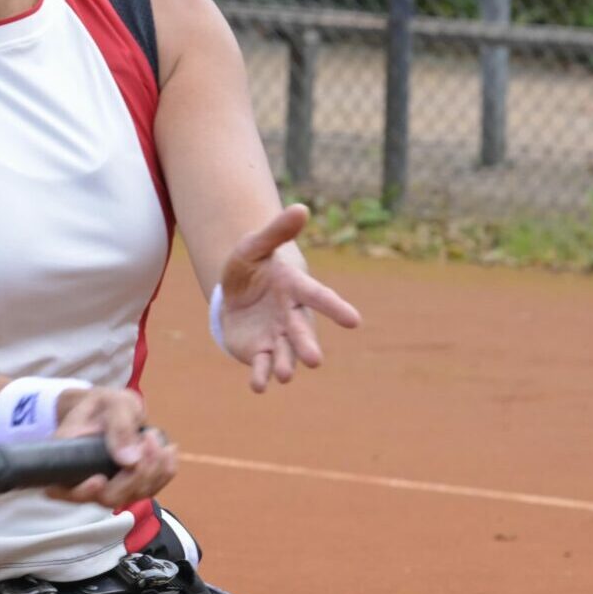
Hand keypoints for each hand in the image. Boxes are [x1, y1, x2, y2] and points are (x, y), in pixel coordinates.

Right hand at [44, 387, 176, 508]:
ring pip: (133, 495)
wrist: (112, 410)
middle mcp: (85, 481)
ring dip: (154, 469)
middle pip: (109, 497)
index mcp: (67, 459)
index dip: (83, 492)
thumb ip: (119, 427)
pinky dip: (165, 471)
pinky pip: (151, 489)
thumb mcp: (112, 404)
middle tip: (147, 438)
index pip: (67, 490)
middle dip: (135, 473)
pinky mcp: (130, 488)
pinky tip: (168, 450)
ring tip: (154, 436)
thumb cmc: (105, 404)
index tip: (99, 479)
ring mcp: (109, 488)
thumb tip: (130, 461)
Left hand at [215, 203, 362, 393]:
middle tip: (316, 361)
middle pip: (301, 331)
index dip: (335, 309)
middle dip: (308, 345)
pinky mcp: (259, 351)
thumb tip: (302, 207)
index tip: (355, 321)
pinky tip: (259, 386)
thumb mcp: (254, 245)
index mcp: (295, 288)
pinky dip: (261, 376)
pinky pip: (262, 365)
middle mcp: (291, 315)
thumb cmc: (251, 265)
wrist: (237, 292)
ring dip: (286, 365)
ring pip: (285, 353)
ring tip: (286, 375)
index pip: (318, 297)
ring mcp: (277, 336)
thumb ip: (277, 231)